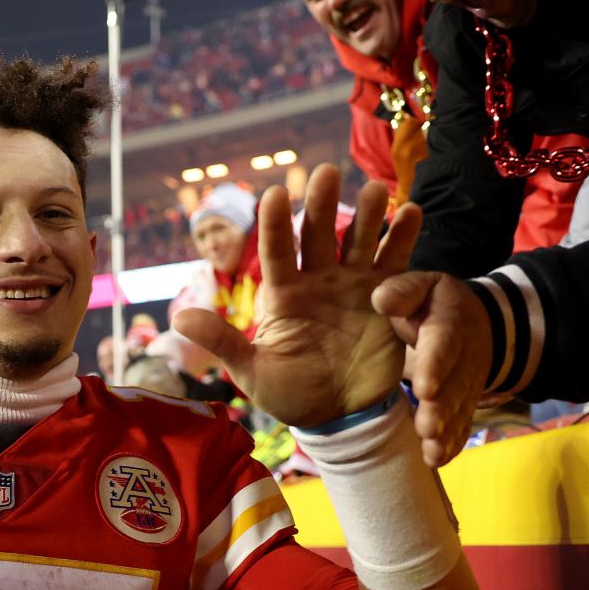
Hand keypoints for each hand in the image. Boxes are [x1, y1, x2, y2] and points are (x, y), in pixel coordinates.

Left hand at [172, 166, 417, 428]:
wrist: (340, 418)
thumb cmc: (290, 394)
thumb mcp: (253, 373)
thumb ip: (223, 343)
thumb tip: (178, 318)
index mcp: (283, 294)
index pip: (276, 253)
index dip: (275, 225)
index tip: (274, 194)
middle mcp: (317, 280)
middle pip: (318, 234)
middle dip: (321, 203)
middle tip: (325, 171)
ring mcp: (352, 285)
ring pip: (359, 241)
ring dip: (368, 214)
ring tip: (375, 188)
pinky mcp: (386, 298)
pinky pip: (395, 263)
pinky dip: (403, 237)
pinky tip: (411, 212)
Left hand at [374, 269, 493, 467]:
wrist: (477, 324)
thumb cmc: (434, 305)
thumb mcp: (423, 286)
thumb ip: (403, 291)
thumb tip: (380, 299)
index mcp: (450, 323)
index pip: (444, 345)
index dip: (436, 367)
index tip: (424, 388)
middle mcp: (464, 358)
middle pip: (455, 385)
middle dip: (442, 409)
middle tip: (426, 428)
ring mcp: (468, 384)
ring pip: (459, 411)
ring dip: (445, 432)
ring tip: (430, 450)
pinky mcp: (466, 404)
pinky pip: (462, 426)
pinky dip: (451, 444)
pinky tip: (436, 460)